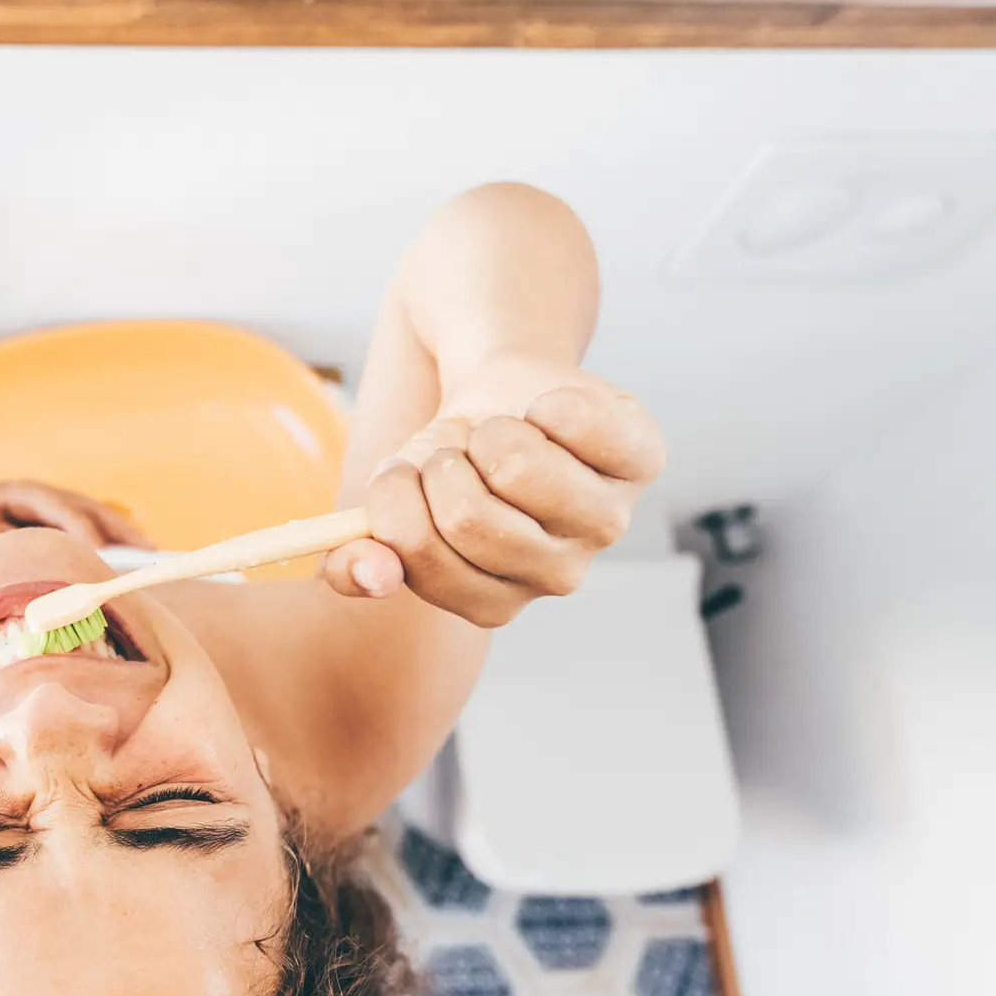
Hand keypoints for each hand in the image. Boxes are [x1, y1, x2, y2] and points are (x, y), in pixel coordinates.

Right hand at [321, 369, 665, 627]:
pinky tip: (547, 413)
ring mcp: (605, 522)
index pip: (428, 560)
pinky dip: (548, 400)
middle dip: (442, 463)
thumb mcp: (388, 509)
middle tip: (457, 455)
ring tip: (498, 435)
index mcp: (492, 601)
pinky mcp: (642, 461)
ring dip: (490, 431)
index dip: (398, 501)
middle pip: (470, 518)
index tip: (404, 474)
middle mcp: (558, 575)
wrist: (504, 394)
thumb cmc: (448, 460)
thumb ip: (353, 557)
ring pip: (518, 468)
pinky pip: (579, 424)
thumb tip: (368, 571)